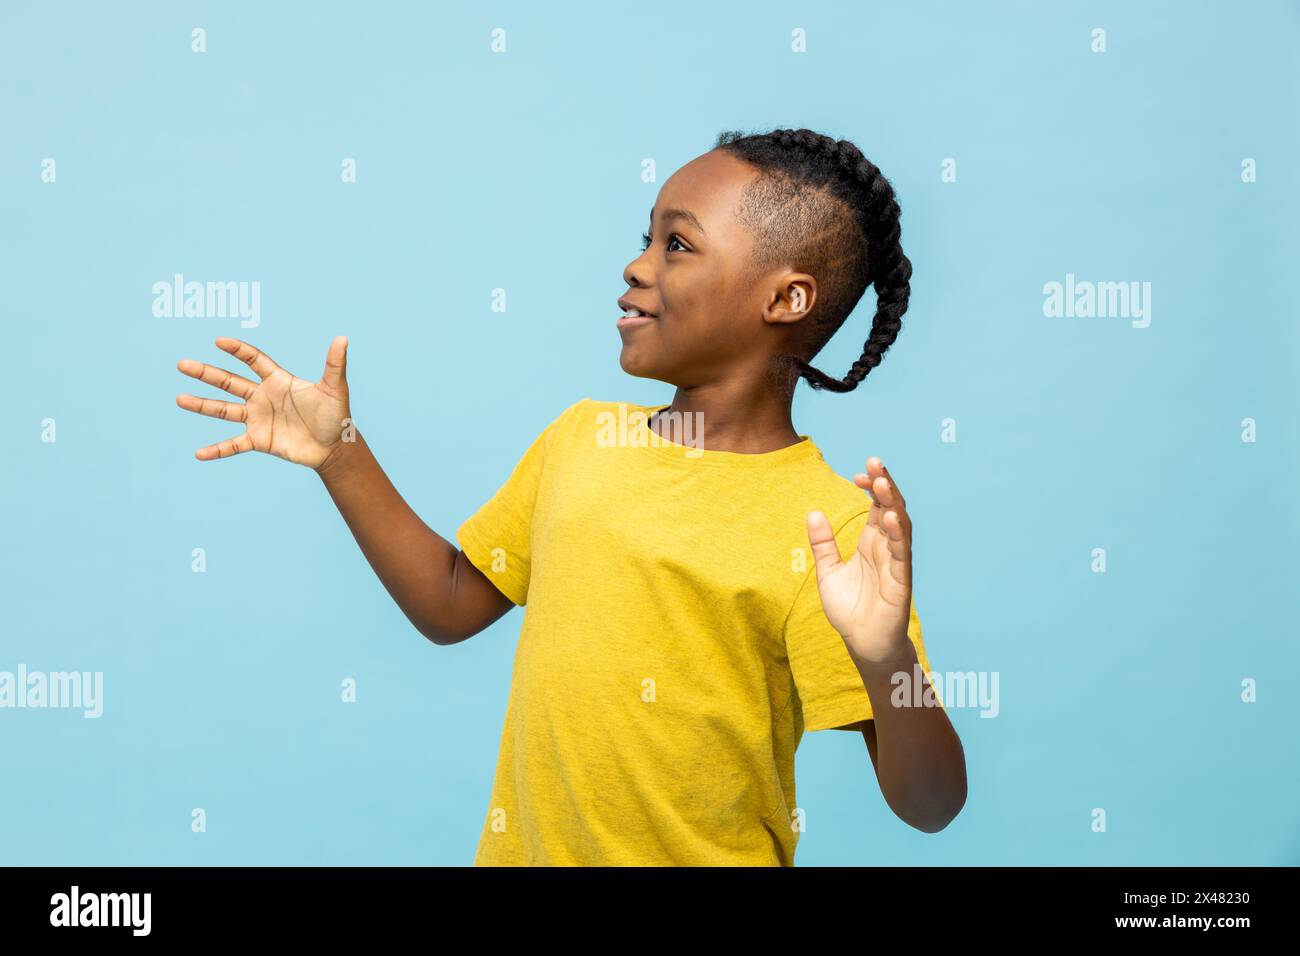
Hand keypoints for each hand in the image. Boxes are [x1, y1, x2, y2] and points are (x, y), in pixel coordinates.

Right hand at [175, 336, 352, 469]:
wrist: (335, 448)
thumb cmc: (336, 415)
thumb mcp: (335, 389)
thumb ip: (334, 364)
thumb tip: (342, 338)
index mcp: (278, 381)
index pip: (253, 360)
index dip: (238, 350)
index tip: (219, 341)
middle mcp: (263, 397)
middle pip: (229, 382)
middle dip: (206, 373)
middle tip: (182, 364)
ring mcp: (258, 419)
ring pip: (224, 410)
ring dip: (202, 406)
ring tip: (180, 399)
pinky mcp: (259, 440)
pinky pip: (233, 445)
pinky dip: (217, 450)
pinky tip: (199, 454)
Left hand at [806, 456, 913, 665]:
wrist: (862, 645)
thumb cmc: (850, 610)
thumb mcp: (828, 572)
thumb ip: (823, 544)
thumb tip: (813, 513)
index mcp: (870, 543)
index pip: (875, 506)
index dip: (870, 487)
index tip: (856, 473)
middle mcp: (886, 548)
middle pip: (890, 508)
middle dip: (884, 484)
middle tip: (874, 461)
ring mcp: (896, 563)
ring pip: (900, 526)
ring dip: (892, 503)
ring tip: (881, 482)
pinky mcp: (901, 582)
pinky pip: (902, 554)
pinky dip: (898, 534)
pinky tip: (890, 517)